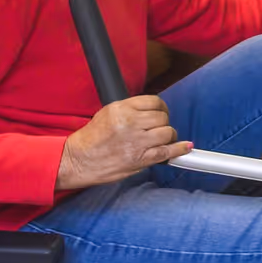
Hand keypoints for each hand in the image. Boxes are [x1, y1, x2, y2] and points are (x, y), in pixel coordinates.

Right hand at [56, 96, 190, 189]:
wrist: (77, 160)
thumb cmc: (90, 139)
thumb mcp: (107, 114)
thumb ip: (130, 111)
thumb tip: (152, 112)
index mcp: (121, 109)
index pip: (154, 101)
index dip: (161, 108)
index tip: (161, 113)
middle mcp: (130, 123)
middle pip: (162, 117)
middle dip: (163, 123)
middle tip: (158, 130)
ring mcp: (136, 141)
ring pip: (167, 132)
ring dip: (169, 137)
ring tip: (162, 140)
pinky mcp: (139, 159)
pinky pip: (167, 152)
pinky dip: (178, 150)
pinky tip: (184, 147)